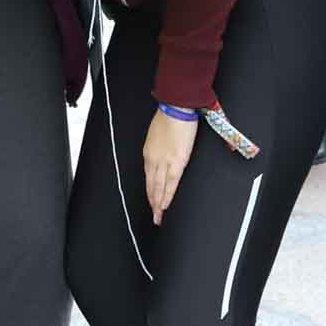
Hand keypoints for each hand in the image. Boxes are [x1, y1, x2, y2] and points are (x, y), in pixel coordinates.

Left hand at [143, 109, 194, 223]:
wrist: (176, 108)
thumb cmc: (170, 116)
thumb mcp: (159, 133)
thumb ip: (161, 147)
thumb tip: (167, 152)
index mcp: (149, 152)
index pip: (149, 176)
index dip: (150, 190)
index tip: (151, 200)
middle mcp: (153, 159)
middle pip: (152, 185)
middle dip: (152, 202)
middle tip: (155, 217)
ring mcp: (164, 162)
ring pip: (158, 188)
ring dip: (158, 203)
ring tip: (159, 216)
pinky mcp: (176, 162)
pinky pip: (170, 184)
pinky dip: (167, 196)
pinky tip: (165, 206)